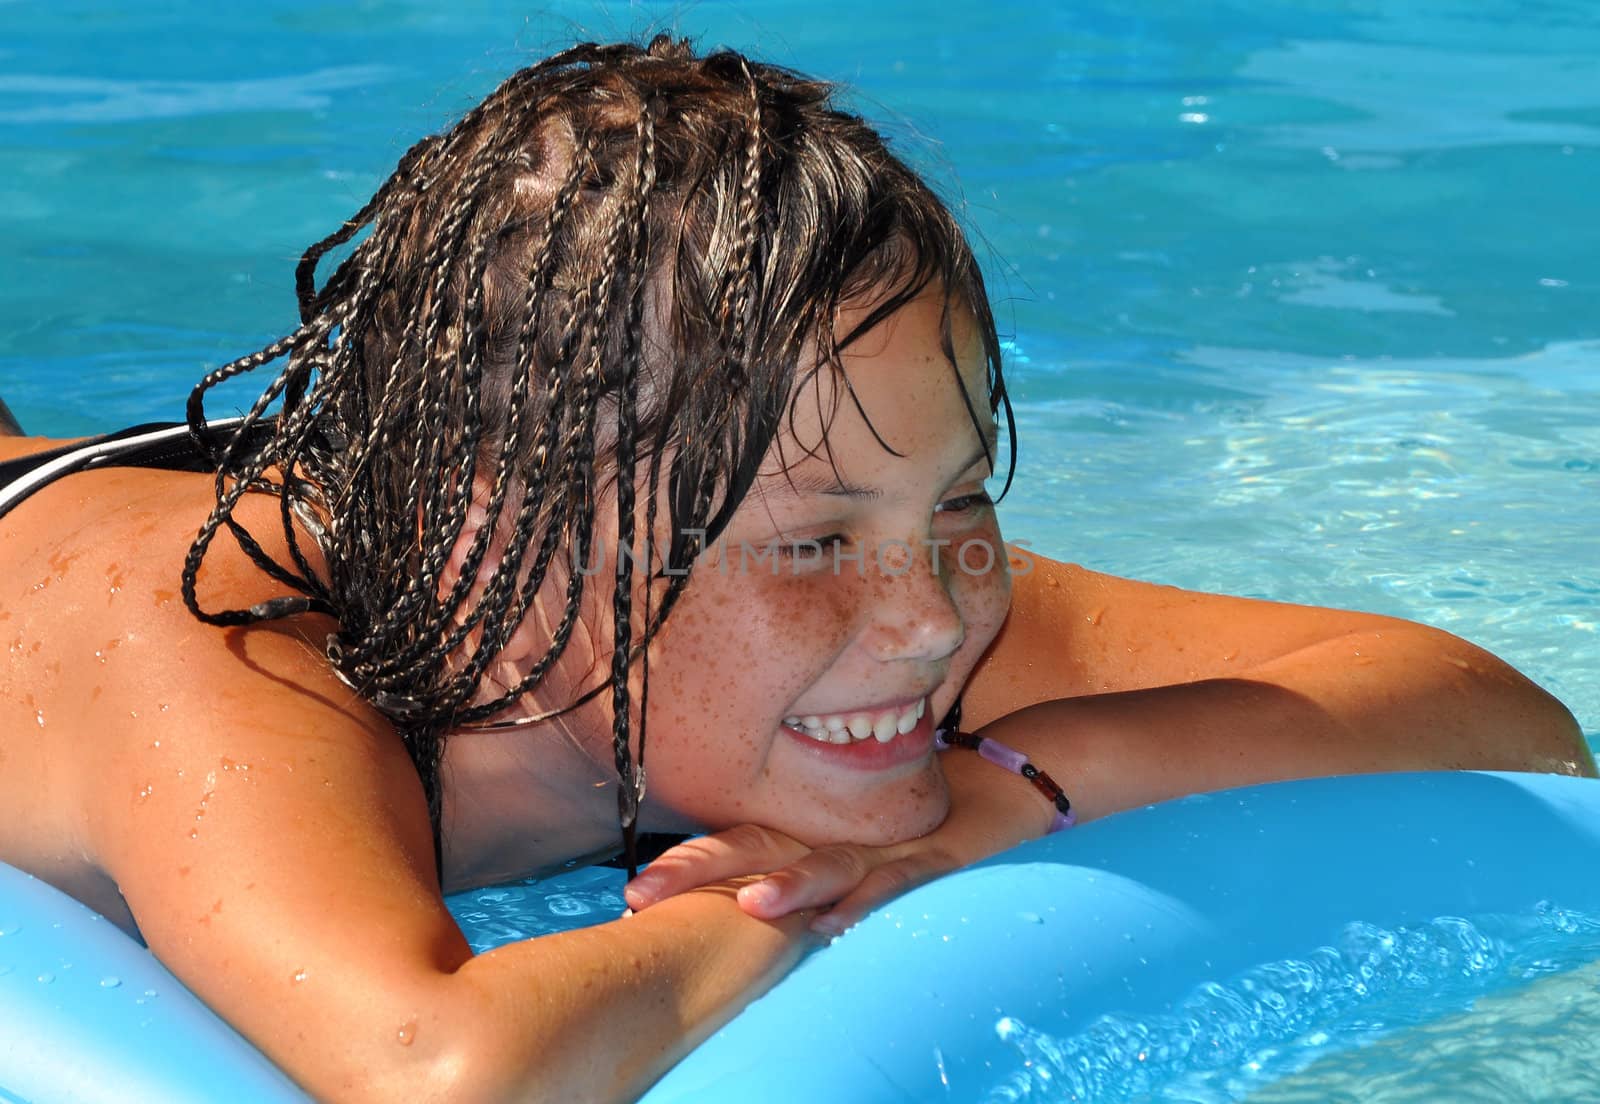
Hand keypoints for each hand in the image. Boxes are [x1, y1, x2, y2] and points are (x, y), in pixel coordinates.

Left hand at [623, 749, 1052, 934]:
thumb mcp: (849, 848)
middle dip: (699, 871)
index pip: (735, 842)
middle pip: (757, 848)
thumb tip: (737, 902)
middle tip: (642, 894)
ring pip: (825, 865)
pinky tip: (838, 923)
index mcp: (809, 832)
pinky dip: (868, 902)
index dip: (685, 863)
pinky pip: (897, 883)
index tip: (633, 890)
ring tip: (749, 904)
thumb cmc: (914, 827)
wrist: (1004, 787)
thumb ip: (801, 870)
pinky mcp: (934, 861)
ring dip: (787, 886)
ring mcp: (882, 848)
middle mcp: (834, 835)